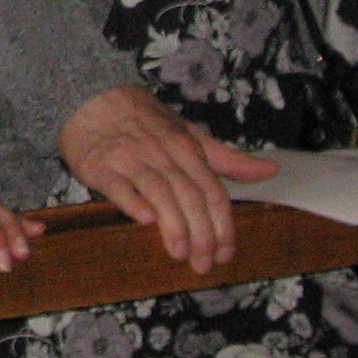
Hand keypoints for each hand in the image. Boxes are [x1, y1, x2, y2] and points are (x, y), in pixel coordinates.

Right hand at [59, 83, 276, 272]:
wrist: (86, 93)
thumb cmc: (140, 117)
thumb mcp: (187, 131)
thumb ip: (227, 157)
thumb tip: (271, 169)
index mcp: (185, 146)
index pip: (213, 191)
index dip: (223, 225)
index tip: (225, 253)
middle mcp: (160, 152)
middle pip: (190, 196)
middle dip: (202, 234)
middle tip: (204, 264)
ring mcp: (128, 158)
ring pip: (160, 193)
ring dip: (174, 225)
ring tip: (181, 253)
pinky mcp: (98, 166)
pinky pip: (118, 186)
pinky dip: (134, 203)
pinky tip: (145, 221)